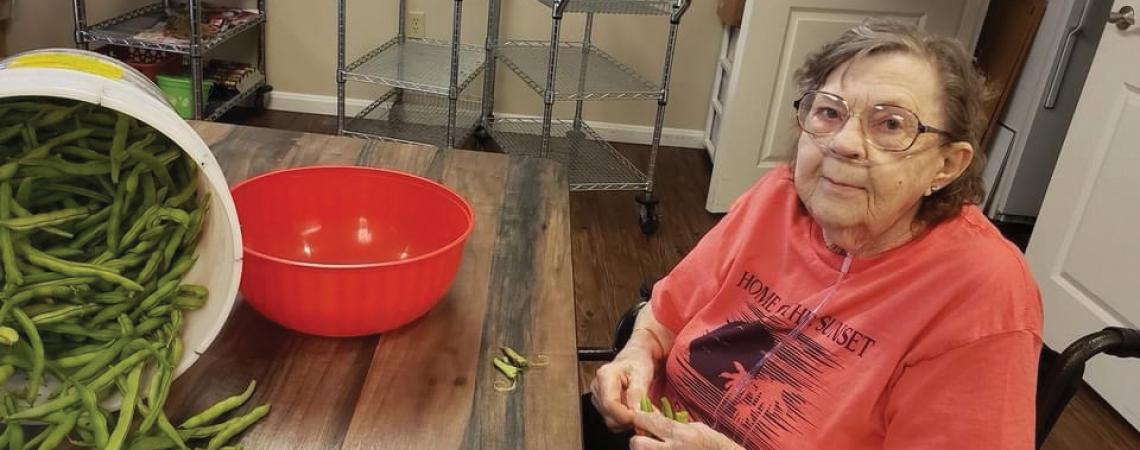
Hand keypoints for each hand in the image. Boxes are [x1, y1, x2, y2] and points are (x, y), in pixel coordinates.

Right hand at [589, 347, 655, 431]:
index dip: (625, 415)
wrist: (635, 359)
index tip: (640, 417)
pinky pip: (612, 422)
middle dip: (628, 419)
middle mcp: (597, 387)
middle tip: (644, 412)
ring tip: (638, 408)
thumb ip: (638, 394)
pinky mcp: (601, 405)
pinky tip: (631, 410)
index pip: (610, 404)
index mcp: (605, 375)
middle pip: (609, 416)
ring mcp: (597, 397)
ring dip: (627, 421)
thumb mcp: (642, 373)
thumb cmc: (638, 362)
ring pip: (610, 421)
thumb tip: (637, 412)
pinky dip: (624, 421)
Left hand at [629, 410, 744, 449]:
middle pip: (638, 444)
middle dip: (637, 441)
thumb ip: (675, 425)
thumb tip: (654, 418)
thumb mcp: (698, 429)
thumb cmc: (715, 445)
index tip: (638, 417)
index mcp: (681, 434)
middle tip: (643, 440)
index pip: (651, 421)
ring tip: (654, 448)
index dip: (640, 417)